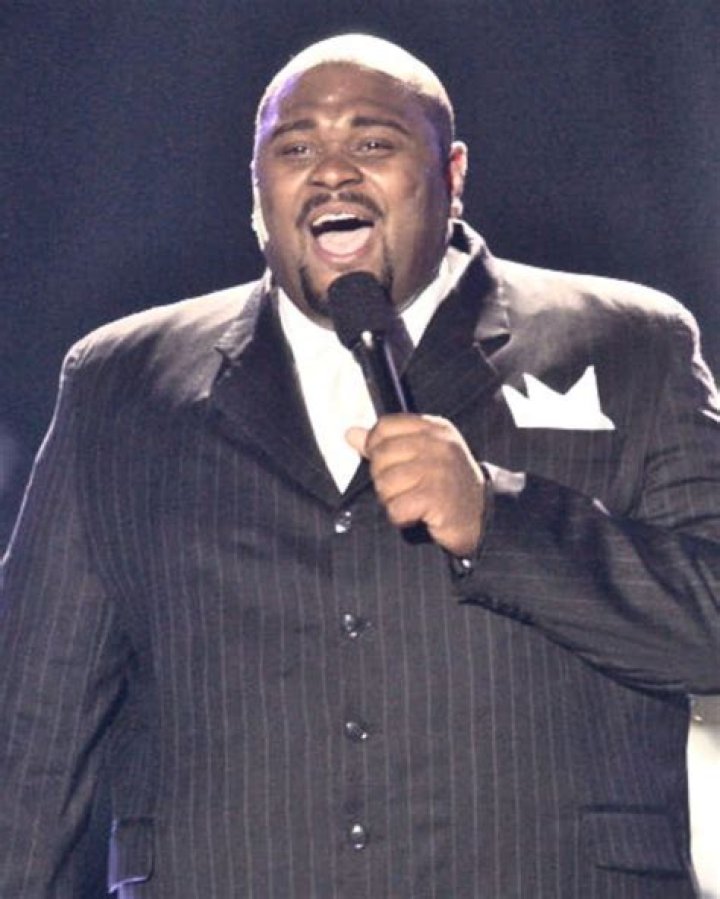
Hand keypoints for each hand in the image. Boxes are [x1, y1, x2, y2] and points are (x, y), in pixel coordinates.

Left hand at [346, 414, 487, 556]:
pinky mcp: (437, 498)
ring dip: (392, 500)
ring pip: (385, 484)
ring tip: (412, 502)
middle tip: (405, 489)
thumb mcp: (421, 455)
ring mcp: (439, 470)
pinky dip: (401, 517)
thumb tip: (350, 433)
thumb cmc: (447, 484)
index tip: (387, 464)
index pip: (385, 426)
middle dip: (384, 479)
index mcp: (433, 429)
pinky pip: (396, 508)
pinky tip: (417, 515)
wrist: (483, 515)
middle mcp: (438, 445)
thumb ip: (385, 443)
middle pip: (380, 455)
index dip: (375, 447)